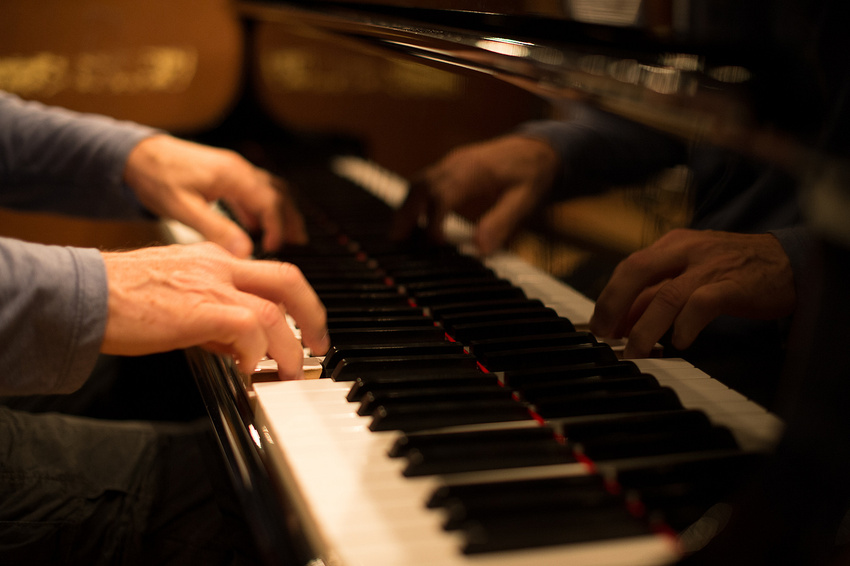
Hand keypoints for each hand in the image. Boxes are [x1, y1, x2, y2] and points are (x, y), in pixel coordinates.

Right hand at [101, 242, 328, 378]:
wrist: (82, 294)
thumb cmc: (119, 298)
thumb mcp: (176, 297)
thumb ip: (212, 315)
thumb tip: (240, 347)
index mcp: (213, 258)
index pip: (268, 274)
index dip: (290, 303)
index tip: (297, 328)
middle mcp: (219, 265)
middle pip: (289, 278)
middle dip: (313, 313)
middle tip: (319, 344)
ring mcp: (211, 284)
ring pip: (275, 310)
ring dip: (290, 346)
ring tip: (290, 371)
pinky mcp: (200, 308)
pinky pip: (250, 327)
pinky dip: (257, 352)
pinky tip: (249, 369)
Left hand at [124, 135, 306, 257]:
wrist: (136, 155)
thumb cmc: (155, 177)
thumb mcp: (182, 208)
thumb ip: (215, 228)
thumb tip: (244, 250)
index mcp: (233, 175)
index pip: (270, 201)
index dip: (277, 227)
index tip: (275, 248)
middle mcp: (238, 169)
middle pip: (279, 193)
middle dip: (291, 219)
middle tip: (298, 243)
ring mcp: (233, 170)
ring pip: (271, 189)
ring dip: (282, 211)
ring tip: (288, 235)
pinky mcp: (225, 174)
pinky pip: (255, 189)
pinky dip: (264, 207)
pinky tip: (257, 224)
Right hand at [392, 135, 558, 254]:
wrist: (537, 148)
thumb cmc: (532, 173)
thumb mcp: (525, 199)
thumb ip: (502, 222)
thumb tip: (480, 248)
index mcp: (473, 170)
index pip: (442, 195)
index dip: (432, 221)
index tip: (434, 245)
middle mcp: (456, 163)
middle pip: (421, 187)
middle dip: (406, 214)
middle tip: (396, 241)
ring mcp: (451, 162)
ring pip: (419, 183)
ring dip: (406, 208)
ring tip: (397, 235)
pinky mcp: (450, 166)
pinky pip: (425, 181)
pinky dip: (414, 200)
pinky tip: (412, 218)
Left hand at [589, 229, 795, 357]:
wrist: (789, 261)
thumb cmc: (734, 269)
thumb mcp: (690, 273)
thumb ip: (656, 294)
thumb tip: (620, 322)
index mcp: (672, 245)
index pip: (629, 267)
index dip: (608, 297)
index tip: (597, 326)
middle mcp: (686, 251)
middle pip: (637, 271)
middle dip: (614, 304)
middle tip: (604, 336)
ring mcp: (710, 266)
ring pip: (666, 294)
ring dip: (645, 327)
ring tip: (635, 352)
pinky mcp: (734, 285)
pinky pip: (702, 304)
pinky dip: (686, 324)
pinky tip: (679, 342)